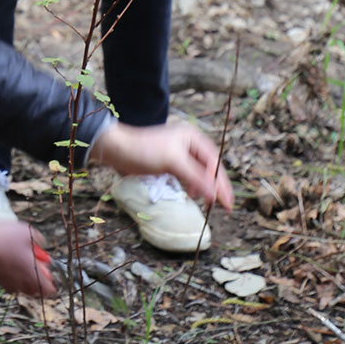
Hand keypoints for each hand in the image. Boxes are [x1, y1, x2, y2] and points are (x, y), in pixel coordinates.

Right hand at [0, 221, 55, 297]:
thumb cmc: (2, 240)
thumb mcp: (27, 232)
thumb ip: (39, 239)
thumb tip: (41, 245)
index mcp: (32, 276)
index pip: (49, 291)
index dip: (51, 280)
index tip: (47, 268)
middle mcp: (20, 284)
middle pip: (34, 288)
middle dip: (36, 275)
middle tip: (32, 259)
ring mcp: (6, 283)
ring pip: (20, 283)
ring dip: (22, 273)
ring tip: (17, 255)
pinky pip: (7, 278)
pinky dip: (9, 270)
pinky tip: (3, 254)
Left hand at [89, 118, 233, 211]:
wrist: (117, 150)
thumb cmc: (144, 150)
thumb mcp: (173, 162)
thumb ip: (196, 177)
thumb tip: (215, 194)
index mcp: (193, 137)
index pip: (214, 162)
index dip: (221, 183)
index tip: (227, 202)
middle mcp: (189, 143)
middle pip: (210, 167)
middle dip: (216, 186)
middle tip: (225, 206)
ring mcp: (180, 153)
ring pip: (200, 173)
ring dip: (205, 187)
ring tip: (206, 202)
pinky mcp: (170, 163)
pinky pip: (189, 176)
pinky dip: (193, 186)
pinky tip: (192, 194)